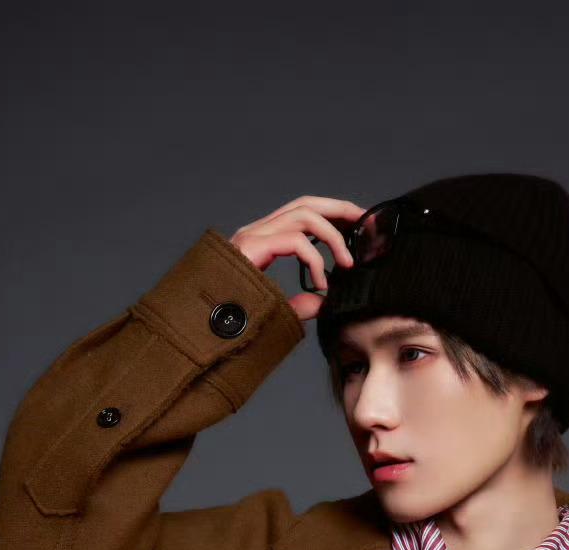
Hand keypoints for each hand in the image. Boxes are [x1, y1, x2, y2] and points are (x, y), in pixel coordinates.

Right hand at [229, 195, 366, 322]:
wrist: (202, 329)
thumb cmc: (232, 321)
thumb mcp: (276, 311)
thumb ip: (298, 305)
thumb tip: (322, 304)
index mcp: (263, 241)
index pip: (303, 213)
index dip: (332, 214)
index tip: (358, 227)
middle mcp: (257, 232)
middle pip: (306, 203)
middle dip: (340, 210)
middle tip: (366, 226)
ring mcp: (252, 237)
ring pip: (303, 214)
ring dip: (333, 236)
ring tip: (348, 263)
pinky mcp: (252, 248)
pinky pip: (295, 240)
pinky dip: (315, 259)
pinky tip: (321, 283)